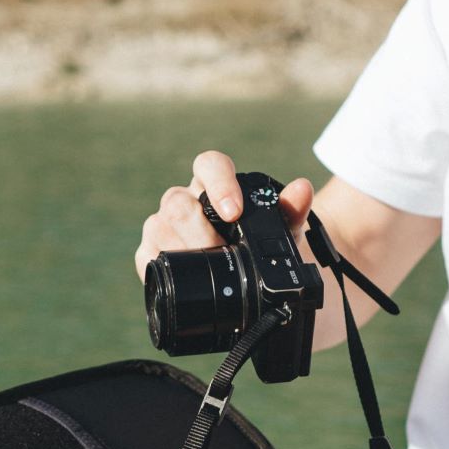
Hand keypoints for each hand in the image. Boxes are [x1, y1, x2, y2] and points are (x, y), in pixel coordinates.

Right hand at [135, 150, 314, 281]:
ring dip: (186, 252)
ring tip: (210, 271)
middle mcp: (186, 201)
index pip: (209, 165)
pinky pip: (147, 257)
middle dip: (202, 233)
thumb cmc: (261, 250)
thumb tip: (301, 188)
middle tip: (223, 254)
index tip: (234, 212)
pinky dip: (166, 269)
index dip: (219, 184)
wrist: (249, 283)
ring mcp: (163, 227)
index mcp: (215, 186)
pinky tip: (186, 281)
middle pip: (178, 202)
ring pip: (159, 227)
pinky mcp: (150, 254)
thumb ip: (291, 212)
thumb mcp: (282, 235)